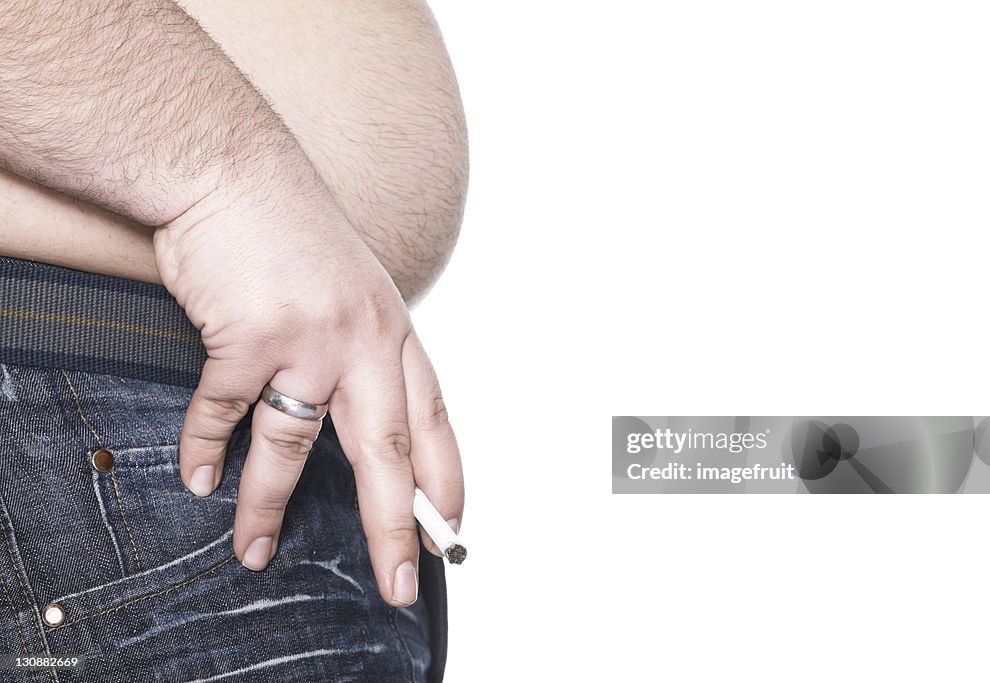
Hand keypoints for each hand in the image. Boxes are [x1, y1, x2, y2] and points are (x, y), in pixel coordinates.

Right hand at [152, 166, 463, 606]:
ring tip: (256, 552)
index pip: (436, 422)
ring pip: (296, 446)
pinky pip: (226, 413)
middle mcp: (362, 341)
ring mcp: (307, 339)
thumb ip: (365, 349)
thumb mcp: (356, 286)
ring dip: (270, 507)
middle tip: (398, 583)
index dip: (447, 480)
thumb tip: (362, 411)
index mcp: (394, 333)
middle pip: (388, 452)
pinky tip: (199, 480)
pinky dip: (206, 451)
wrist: (232, 169)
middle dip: (396, 527)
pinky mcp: (248, 336)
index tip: (452, 528)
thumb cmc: (292, 228)